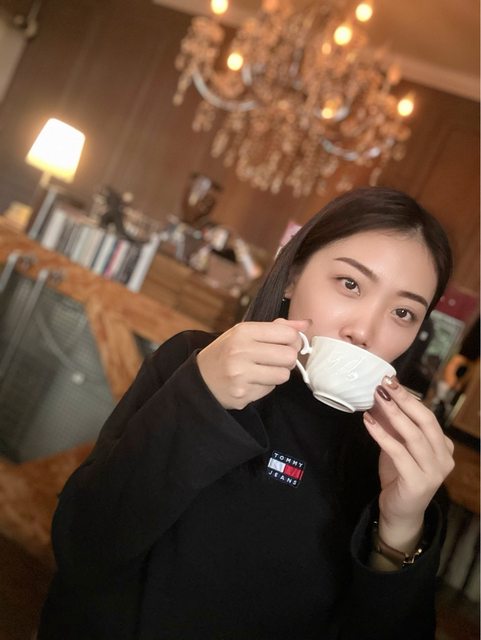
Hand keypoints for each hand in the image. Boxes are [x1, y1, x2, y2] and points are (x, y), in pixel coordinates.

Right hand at [197, 319, 309, 409]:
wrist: (199, 380)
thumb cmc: (226, 353)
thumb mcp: (244, 333)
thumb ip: (275, 328)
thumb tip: (306, 323)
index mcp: (243, 331)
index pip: (287, 333)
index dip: (293, 340)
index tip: (286, 344)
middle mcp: (241, 351)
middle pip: (289, 356)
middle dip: (287, 359)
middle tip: (276, 360)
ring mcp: (240, 374)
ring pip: (283, 375)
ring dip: (278, 374)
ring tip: (263, 371)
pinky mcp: (242, 394)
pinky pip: (270, 390)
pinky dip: (266, 386)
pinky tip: (252, 381)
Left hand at [363, 377, 454, 551]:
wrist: (400, 513)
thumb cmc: (399, 476)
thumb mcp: (398, 447)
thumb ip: (394, 426)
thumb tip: (380, 397)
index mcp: (444, 447)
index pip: (427, 417)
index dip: (409, 397)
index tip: (391, 380)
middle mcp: (444, 458)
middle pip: (425, 422)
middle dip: (404, 399)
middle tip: (385, 383)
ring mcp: (434, 472)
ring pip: (413, 435)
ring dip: (393, 413)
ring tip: (376, 397)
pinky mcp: (418, 482)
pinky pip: (398, 452)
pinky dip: (382, 435)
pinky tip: (368, 421)